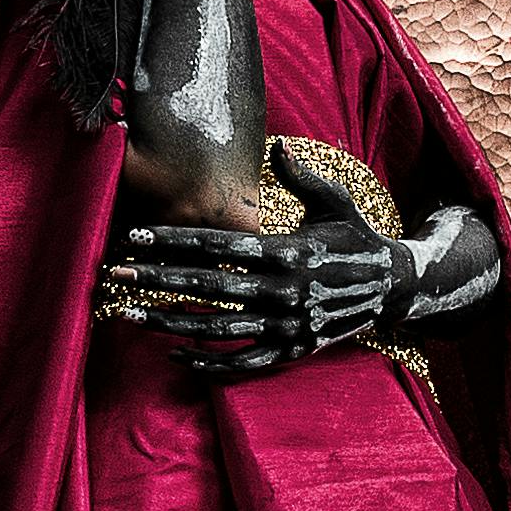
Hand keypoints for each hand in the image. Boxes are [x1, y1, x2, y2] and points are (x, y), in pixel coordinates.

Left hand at [116, 168, 407, 381]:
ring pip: (216, 328)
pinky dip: (208, 364)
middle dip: (157, 280)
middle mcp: (283, 290)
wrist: (394, 286)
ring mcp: (286, 325)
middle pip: (207, 286)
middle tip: (115, 275)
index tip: (136, 236)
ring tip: (130, 315)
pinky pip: (243, 363)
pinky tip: (175, 356)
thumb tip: (279, 146)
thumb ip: (302, 177)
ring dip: (169, 323)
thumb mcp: (336, 201)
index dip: (174, 240)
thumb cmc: (357, 237)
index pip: (218, 245)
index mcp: (287, 250)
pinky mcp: (292, 350)